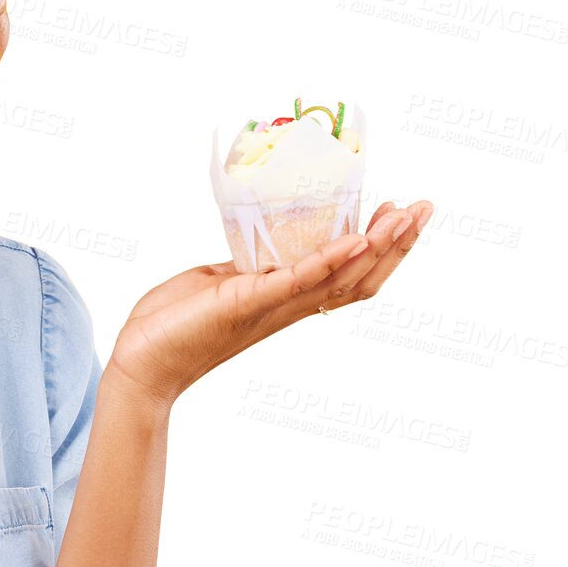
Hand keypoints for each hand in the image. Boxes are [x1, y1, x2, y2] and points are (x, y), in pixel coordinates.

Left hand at [105, 199, 433, 408]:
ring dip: (377, 246)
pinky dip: (329, 260)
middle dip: (396, 242)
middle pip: (359, 277)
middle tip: (425, 207)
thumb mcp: (220, 283)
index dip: (377, 247)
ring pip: (340, 278)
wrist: (143, 359)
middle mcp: (288, 306)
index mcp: (283, 298)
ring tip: (406, 215)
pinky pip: (297, 280)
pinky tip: (355, 240)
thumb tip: (259, 242)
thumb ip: (246, 267)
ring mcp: (272, 306)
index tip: (398, 213)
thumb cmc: (174, 323)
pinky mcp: (247, 302)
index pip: (346, 274)